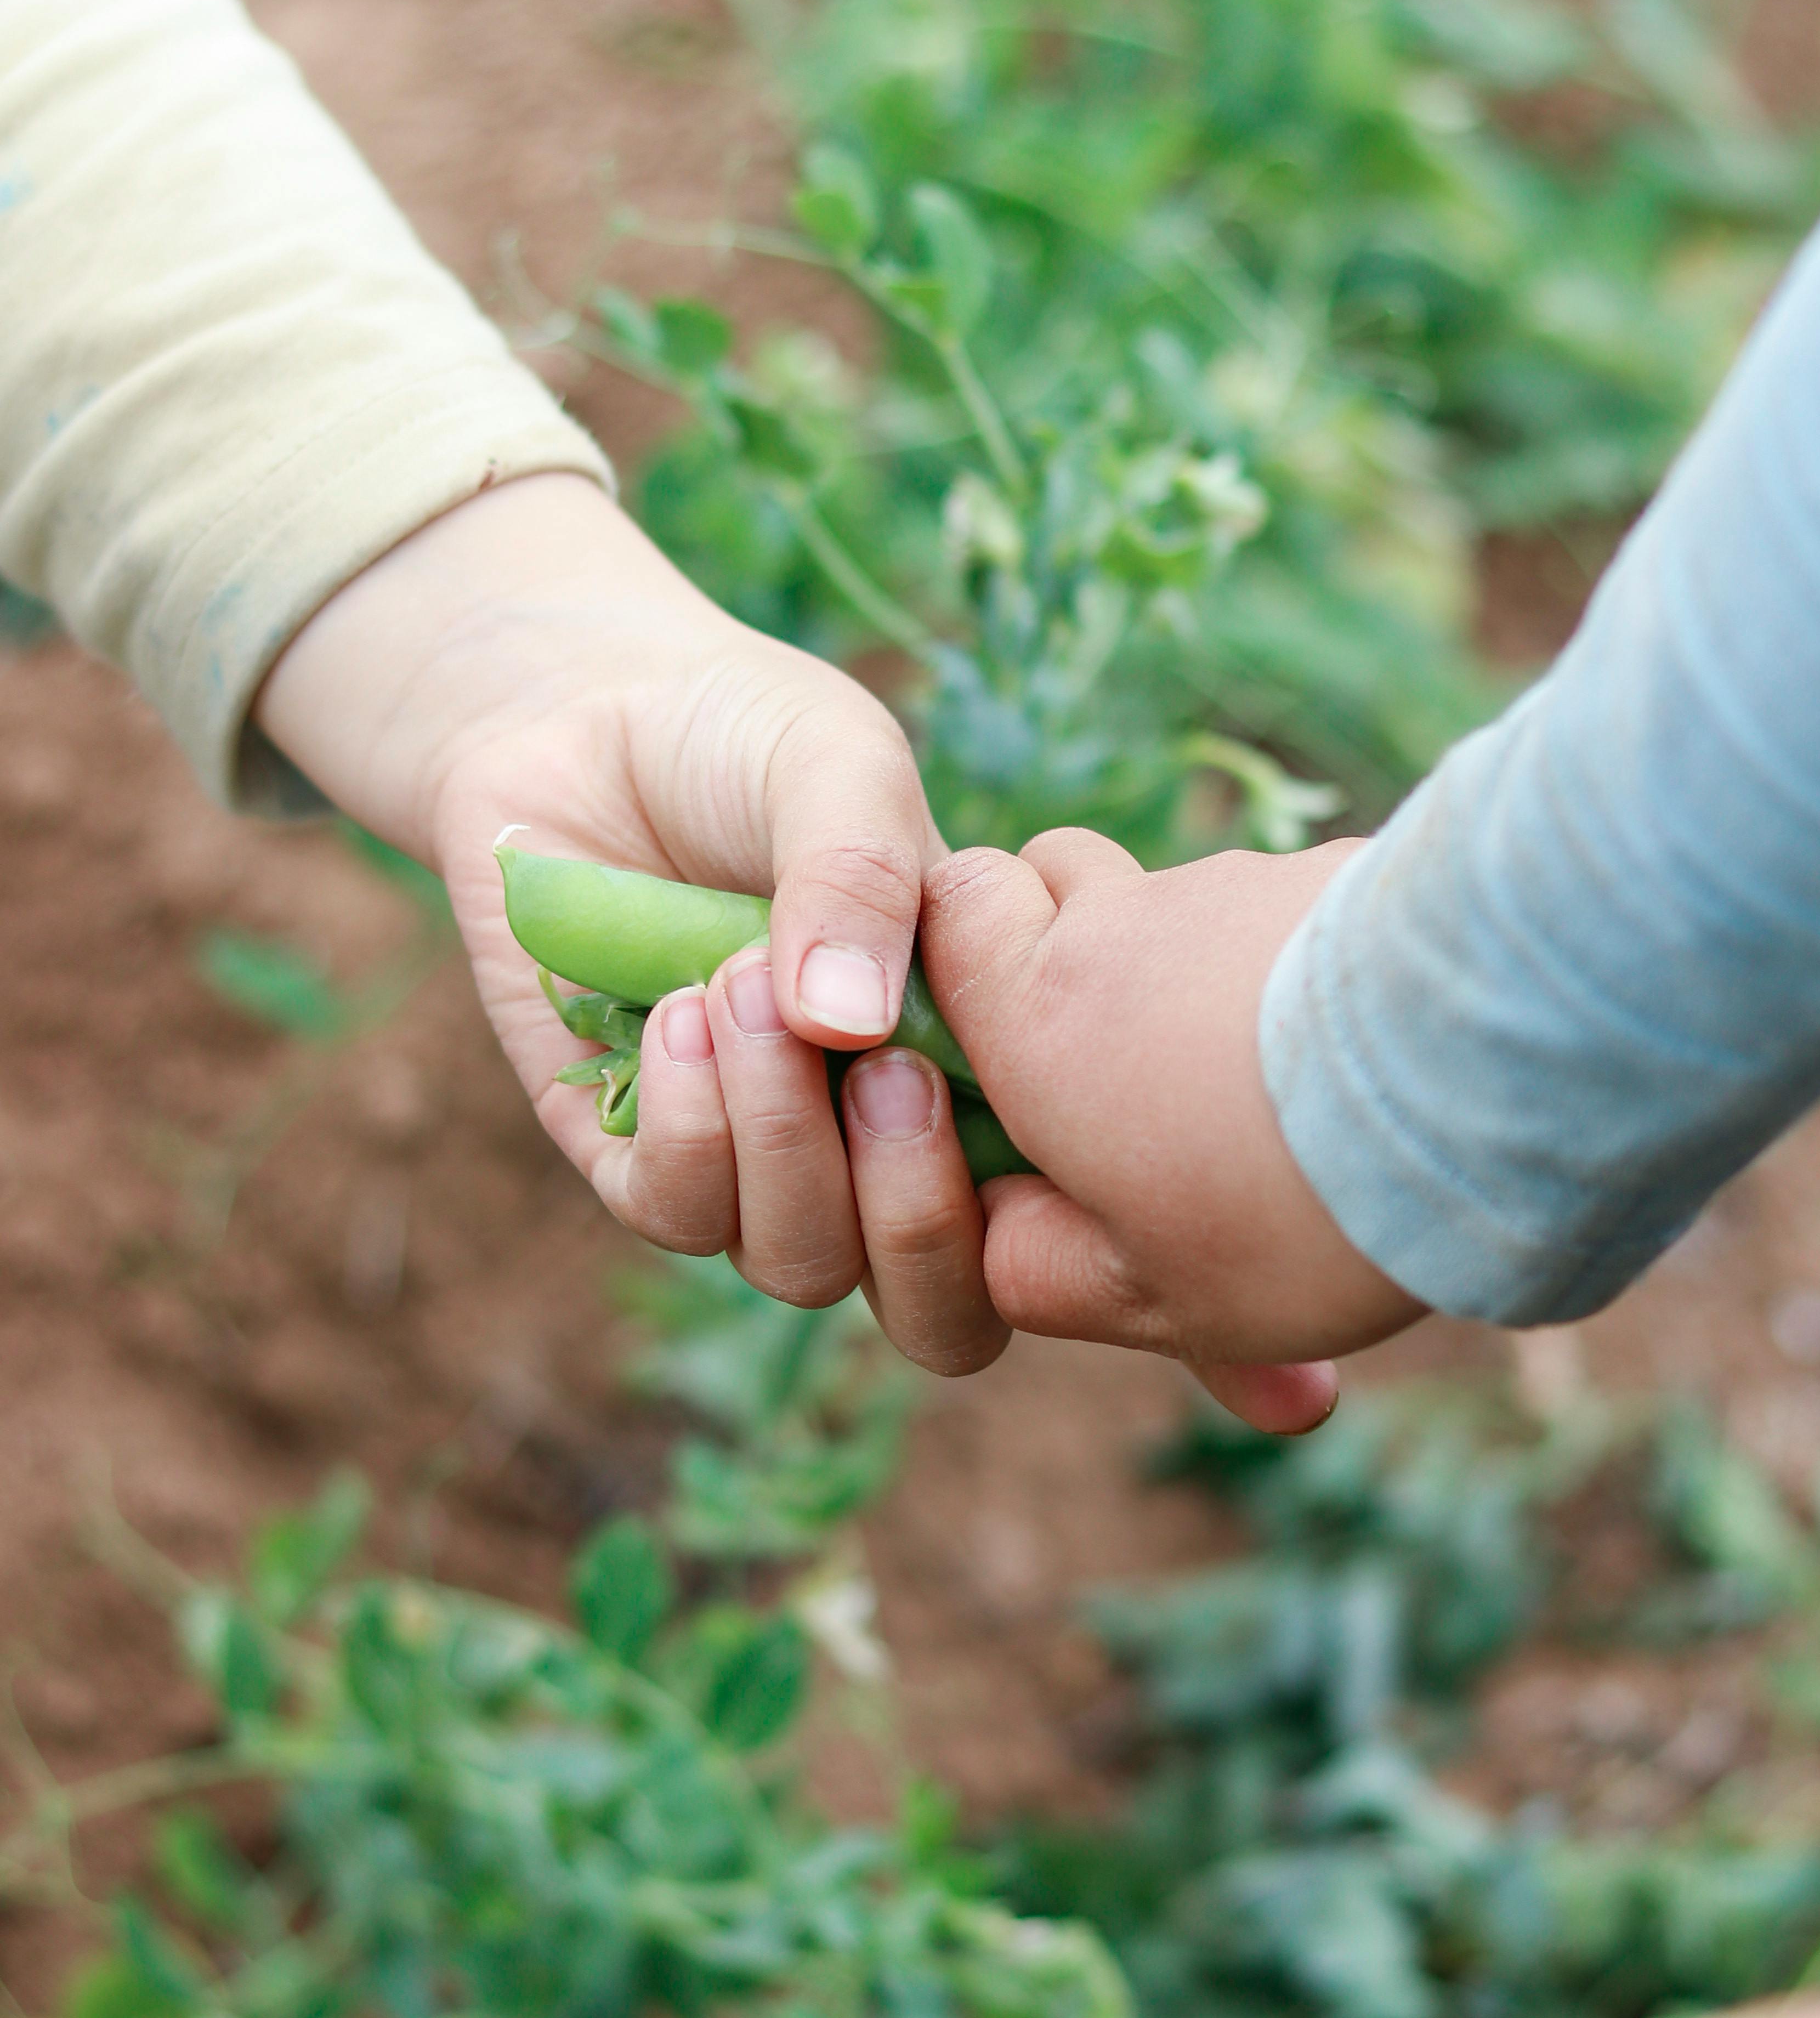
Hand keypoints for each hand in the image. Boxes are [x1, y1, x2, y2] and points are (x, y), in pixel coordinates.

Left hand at [255, 475, 1006, 1372]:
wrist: (577, 712)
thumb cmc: (744, 734)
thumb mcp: (837, 764)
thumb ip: (864, 874)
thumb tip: (855, 1029)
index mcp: (978, 1064)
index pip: (1044, 1221)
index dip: (1040, 1211)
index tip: (977, 1071)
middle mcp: (877, 1139)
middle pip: (939, 1305)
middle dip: (914, 1211)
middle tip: (877, 1067)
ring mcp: (757, 1156)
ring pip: (803, 1263)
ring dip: (782, 1144)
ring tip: (733, 986)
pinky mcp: (631, 1146)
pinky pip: (676, 1214)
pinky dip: (684, 1131)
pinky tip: (670, 1015)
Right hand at [918, 829, 1424, 1383]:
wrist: (1488, 1085)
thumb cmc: (1291, 1209)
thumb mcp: (1148, 1297)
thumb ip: (1039, 1267)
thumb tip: (1000, 1238)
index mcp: (1037, 1013)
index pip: (946, 906)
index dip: (960, 955)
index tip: (1002, 1044)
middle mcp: (1122, 920)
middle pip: (1058, 876)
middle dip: (1068, 942)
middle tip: (1128, 1066)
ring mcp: (1239, 884)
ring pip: (1181, 898)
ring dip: (1193, 967)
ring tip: (1267, 1090)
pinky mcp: (1344, 872)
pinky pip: (1288, 908)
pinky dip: (1294, 966)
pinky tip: (1355, 1061)